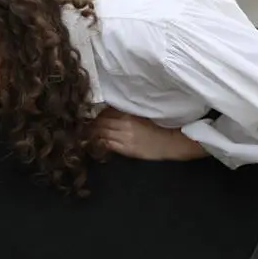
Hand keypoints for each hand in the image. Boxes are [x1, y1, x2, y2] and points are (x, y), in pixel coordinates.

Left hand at [93, 107, 207, 160]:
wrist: (169, 142)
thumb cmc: (156, 127)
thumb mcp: (141, 115)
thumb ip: (125, 112)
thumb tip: (109, 109)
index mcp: (129, 115)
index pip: (106, 112)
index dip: (98, 114)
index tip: (94, 115)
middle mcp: (124, 125)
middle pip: (100, 123)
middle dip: (93, 123)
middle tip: (88, 124)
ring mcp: (124, 138)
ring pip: (101, 134)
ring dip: (94, 133)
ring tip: (91, 132)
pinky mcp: (125, 149)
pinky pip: (107, 144)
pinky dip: (100, 142)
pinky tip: (98, 140)